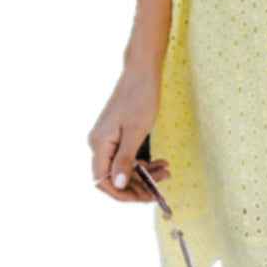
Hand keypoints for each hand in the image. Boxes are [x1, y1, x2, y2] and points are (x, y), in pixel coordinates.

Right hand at [88, 65, 169, 202]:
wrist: (143, 69)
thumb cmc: (141, 96)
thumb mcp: (137, 131)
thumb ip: (126, 159)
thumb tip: (119, 184)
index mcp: (99, 144)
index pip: (104, 181)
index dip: (123, 193)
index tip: (144, 197)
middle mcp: (99, 143)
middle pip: (114, 176)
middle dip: (138, 184)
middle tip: (160, 189)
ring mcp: (108, 138)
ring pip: (123, 167)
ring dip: (144, 174)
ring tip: (166, 172)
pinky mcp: (117, 133)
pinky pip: (127, 155)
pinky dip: (143, 161)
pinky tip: (160, 163)